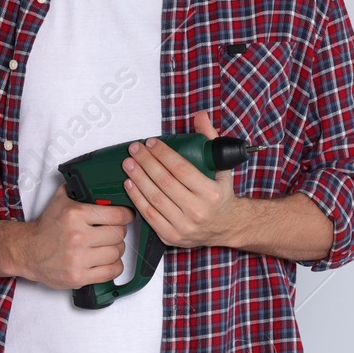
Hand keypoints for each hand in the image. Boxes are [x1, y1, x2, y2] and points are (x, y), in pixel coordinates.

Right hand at [18, 183, 133, 288]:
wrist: (26, 251)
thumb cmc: (45, 229)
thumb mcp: (58, 202)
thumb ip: (76, 190)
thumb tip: (93, 181)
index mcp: (76, 215)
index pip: (117, 215)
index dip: (126, 215)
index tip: (126, 216)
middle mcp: (78, 236)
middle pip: (119, 234)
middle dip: (118, 233)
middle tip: (112, 232)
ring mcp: (78, 258)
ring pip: (117, 253)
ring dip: (116, 250)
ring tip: (107, 247)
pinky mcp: (79, 276)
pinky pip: (111, 271)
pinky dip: (113, 267)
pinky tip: (106, 262)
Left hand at [121, 110, 241, 248]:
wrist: (225, 228)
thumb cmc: (220, 197)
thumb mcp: (221, 168)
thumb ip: (210, 140)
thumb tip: (201, 116)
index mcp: (212, 193)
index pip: (181, 169)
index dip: (162, 154)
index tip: (150, 143)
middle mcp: (198, 211)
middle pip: (164, 182)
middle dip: (145, 163)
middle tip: (134, 150)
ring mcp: (184, 226)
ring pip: (154, 198)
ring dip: (138, 178)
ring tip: (128, 164)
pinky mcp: (171, 236)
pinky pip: (149, 215)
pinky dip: (136, 198)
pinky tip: (130, 184)